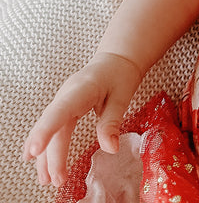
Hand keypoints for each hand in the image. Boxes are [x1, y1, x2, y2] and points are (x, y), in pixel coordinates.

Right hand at [22, 52, 142, 187]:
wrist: (116, 59)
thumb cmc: (119, 74)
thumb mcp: (122, 96)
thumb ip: (112, 121)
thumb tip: (111, 149)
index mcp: (83, 88)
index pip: (61, 110)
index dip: (46, 130)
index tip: (35, 150)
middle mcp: (67, 94)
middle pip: (55, 127)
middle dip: (52, 156)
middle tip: (56, 180)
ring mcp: (62, 99)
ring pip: (50, 129)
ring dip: (46, 155)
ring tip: (46, 180)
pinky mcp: (63, 106)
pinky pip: (51, 126)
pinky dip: (44, 143)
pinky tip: (35, 160)